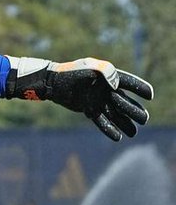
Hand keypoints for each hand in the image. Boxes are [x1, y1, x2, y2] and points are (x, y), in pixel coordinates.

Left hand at [5, 55, 152, 140]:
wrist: (53, 82)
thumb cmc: (71, 72)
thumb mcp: (89, 67)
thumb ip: (105, 71)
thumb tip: (117, 86)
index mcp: (109, 77)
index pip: (129, 82)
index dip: (140, 88)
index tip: (150, 95)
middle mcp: (106, 90)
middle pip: (125, 102)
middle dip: (135, 111)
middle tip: (144, 119)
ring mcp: (98, 100)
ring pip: (115, 114)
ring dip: (125, 123)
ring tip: (133, 133)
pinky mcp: (88, 109)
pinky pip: (101, 121)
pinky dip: (109, 129)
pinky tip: (117, 137)